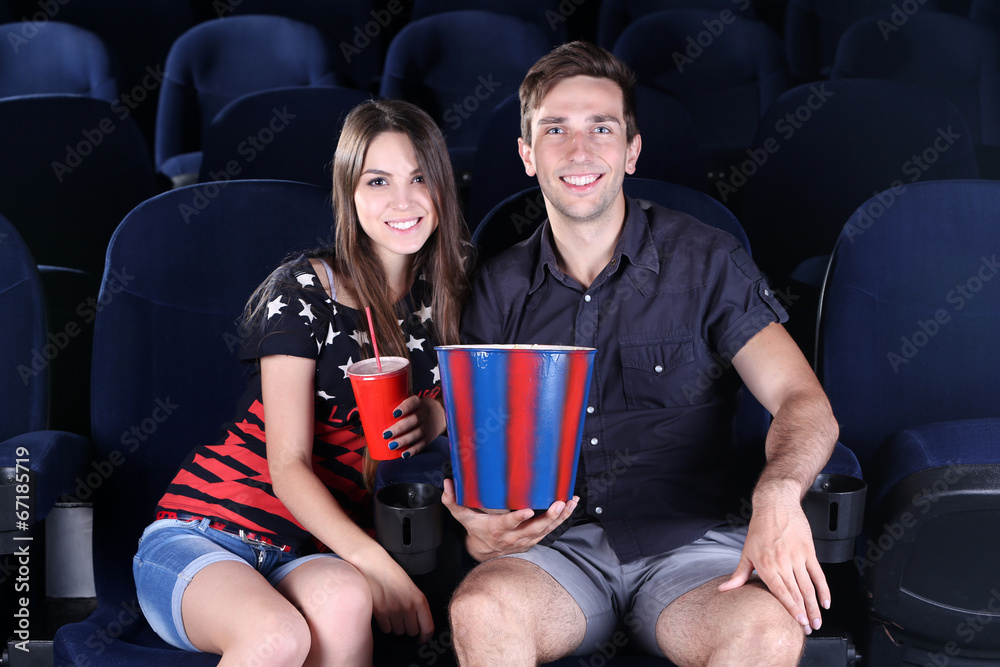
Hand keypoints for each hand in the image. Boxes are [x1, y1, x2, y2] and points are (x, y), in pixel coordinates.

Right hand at [354, 548, 433, 642]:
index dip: (425, 636)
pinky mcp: (380, 613)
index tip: (421, 638)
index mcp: (420, 600)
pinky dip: (384, 624)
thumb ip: (417, 606)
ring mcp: (394, 610)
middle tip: (402, 617)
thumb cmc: (393, 575)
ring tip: (392, 611)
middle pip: (411, 632)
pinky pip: (386, 629)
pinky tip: (383, 612)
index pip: (428, 628)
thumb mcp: (412, 588)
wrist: (374, 565)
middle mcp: (408, 607)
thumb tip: (420, 625)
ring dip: (395, 626)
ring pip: (398, 631)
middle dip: (407, 627)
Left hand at [384, 396, 445, 456]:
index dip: (404, 407)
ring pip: (417, 434)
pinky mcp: (429, 438)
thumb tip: (366, 411)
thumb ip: (395, 406)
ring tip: (391, 445)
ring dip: (404, 440)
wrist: (440, 414)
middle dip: (400, 428)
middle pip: (414, 420)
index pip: (413, 402)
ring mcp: (428, 426)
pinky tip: (404, 454)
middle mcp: (425, 413)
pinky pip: (422, 445)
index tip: (393, 413)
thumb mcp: (411, 402)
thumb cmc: (416, 408)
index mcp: (419, 402)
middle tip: (386, 434)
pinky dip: (413, 450)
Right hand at [441, 478, 578, 560]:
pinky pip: (550, 529)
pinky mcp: (534, 539)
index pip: (507, 524)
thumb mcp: (462, 517)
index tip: (527, 510)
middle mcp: (513, 536)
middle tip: (557, 503)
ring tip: (570, 502)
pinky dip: (562, 518)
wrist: (485, 552)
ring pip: (546, 529)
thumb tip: (447, 484)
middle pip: (533, 528)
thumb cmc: (475, 530)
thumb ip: (453, 501)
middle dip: (547, 517)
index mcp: (496, 529)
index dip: (517, 518)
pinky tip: (571, 506)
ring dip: (560, 516)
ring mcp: (525, 539)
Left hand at [718, 485, 829, 634]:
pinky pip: (818, 574)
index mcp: (766, 565)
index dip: (791, 609)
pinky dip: (824, 589)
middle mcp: (782, 562)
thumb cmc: (759, 528)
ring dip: (814, 606)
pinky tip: (826, 602)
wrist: (775, 505)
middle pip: (796, 593)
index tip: (798, 622)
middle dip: (804, 613)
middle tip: (809, 628)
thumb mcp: (746, 552)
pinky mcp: (808, 551)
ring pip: (808, 586)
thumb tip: (724, 590)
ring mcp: (797, 557)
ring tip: (817, 621)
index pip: (780, 592)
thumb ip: (739, 574)